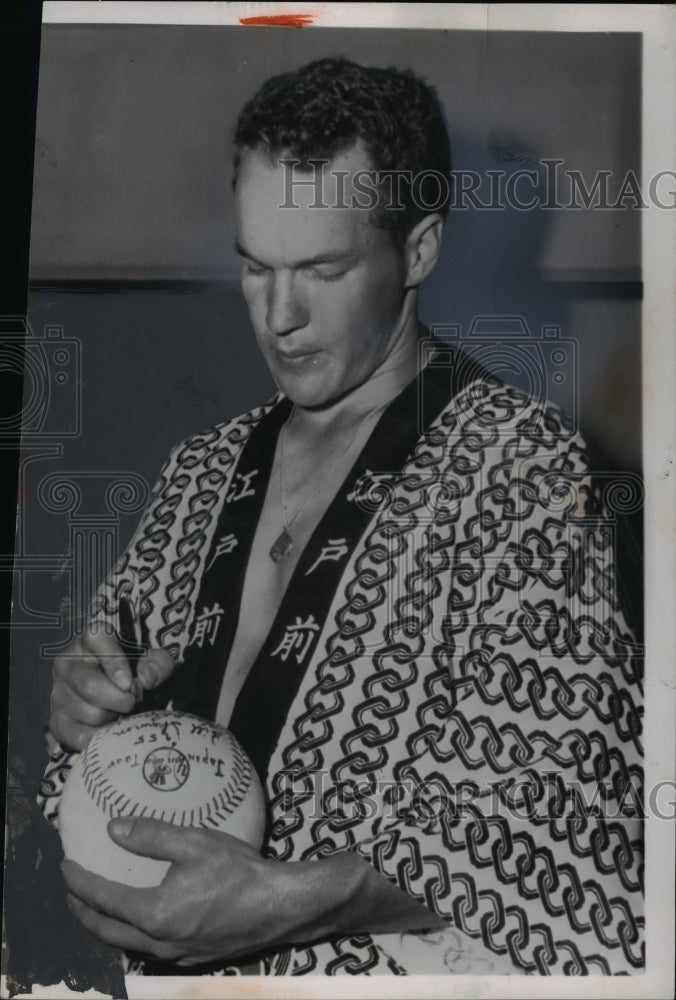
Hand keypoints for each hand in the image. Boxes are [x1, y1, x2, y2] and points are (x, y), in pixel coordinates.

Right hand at [49, 626, 174, 750]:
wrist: (113, 694)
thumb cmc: (133, 671)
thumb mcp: (153, 661)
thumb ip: (158, 664)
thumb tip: (147, 678)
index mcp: (92, 640)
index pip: (97, 639)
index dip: (114, 662)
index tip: (128, 682)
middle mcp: (67, 662)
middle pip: (89, 685)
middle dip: (119, 699)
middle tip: (132, 702)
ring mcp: (58, 693)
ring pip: (89, 713)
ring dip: (112, 718)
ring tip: (118, 711)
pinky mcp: (57, 721)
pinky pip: (79, 737)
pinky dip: (101, 737)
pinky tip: (109, 729)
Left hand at [62, 817, 290, 965]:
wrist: (279, 906)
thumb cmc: (239, 871)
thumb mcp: (195, 842)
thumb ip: (151, 835)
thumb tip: (113, 829)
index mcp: (154, 914)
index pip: (102, 899)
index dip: (79, 883)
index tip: (65, 866)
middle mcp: (159, 941)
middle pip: (106, 932)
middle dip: (82, 912)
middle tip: (71, 892)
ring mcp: (176, 954)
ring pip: (126, 945)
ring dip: (106, 927)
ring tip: (99, 907)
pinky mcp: (194, 957)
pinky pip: (150, 949)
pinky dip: (132, 935)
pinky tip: (143, 921)